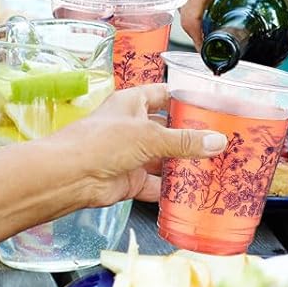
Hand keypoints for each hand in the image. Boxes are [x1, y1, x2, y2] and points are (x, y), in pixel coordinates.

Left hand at [46, 85, 227, 205]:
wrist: (68, 177)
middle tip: (218, 139)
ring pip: (164, 158)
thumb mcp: (149, 136)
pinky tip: (190, 191)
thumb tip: (216, 141)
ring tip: (212, 165)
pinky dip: (171, 189)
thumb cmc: (99, 142)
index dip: (186, 99)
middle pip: (168, 130)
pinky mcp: (129, 179)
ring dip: (183, 163)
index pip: (164, 95)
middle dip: (190, 136)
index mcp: (132, 103)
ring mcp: (130, 154)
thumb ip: (184, 141)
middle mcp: (132, 127)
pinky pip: (155, 184)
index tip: (210, 106)